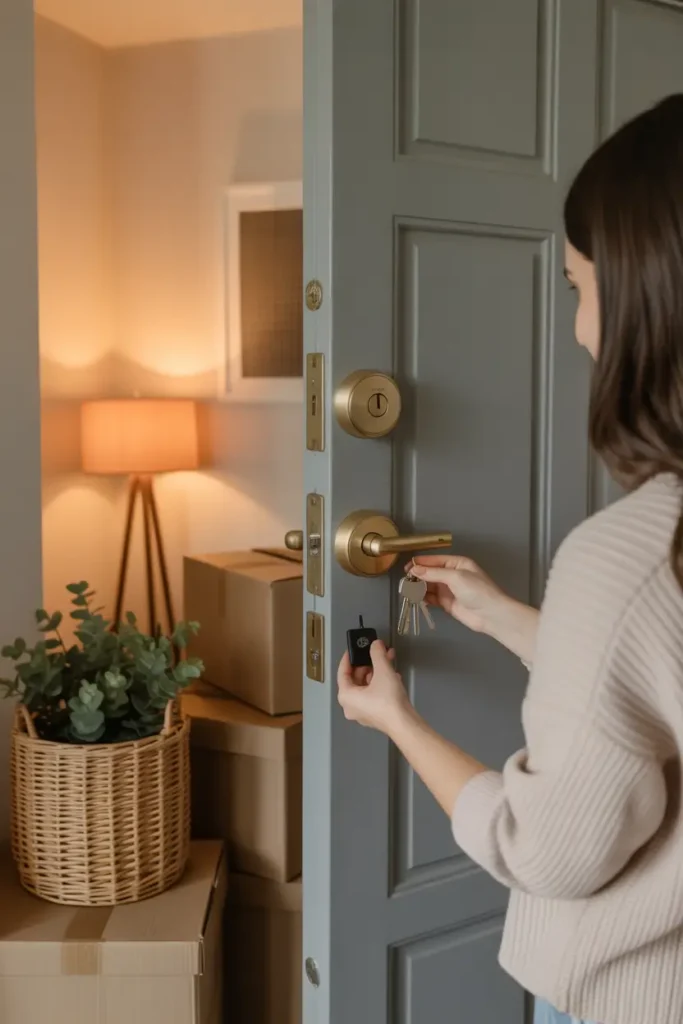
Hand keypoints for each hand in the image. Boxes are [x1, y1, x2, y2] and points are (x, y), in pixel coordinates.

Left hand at [337, 641, 411, 736]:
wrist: (405, 723)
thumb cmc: (388, 700)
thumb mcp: (382, 671)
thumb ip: (377, 654)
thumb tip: (376, 644)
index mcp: (346, 697)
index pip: (342, 672)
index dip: (348, 658)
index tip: (353, 649)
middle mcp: (351, 706)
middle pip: (356, 679)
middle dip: (368, 664)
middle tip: (377, 653)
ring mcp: (363, 712)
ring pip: (366, 686)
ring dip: (377, 672)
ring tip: (388, 661)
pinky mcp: (375, 716)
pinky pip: (373, 695)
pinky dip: (381, 684)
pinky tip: (393, 675)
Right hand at [409, 555, 539, 663]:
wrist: (491, 615)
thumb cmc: (477, 591)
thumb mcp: (456, 577)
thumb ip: (434, 573)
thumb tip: (414, 570)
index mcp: (457, 564)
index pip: (434, 560)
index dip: (420, 563)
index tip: (406, 567)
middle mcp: (452, 575)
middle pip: (430, 573)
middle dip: (418, 576)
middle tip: (405, 581)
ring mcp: (449, 590)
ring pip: (429, 585)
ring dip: (418, 587)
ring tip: (407, 589)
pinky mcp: (447, 603)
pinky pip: (431, 598)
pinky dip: (422, 597)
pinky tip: (414, 598)